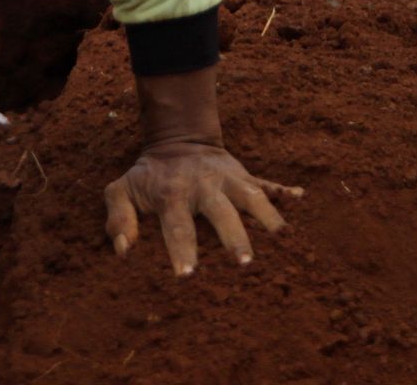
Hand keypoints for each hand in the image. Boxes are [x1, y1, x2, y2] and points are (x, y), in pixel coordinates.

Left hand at [102, 63, 297, 272]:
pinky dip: (283, 191)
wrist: (178, 141)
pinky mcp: (245, 176)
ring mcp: (228, 180)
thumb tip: (124, 250)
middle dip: (233, 237)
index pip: (177, 226)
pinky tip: (299, 197)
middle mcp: (203, 187)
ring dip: (266, 215)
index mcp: (172, 195)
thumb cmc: (149, 176)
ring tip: (282, 238)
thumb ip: (117, 218)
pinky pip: (267, 182)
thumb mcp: (122, 190)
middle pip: (221, 212)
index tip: (187, 276)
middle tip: (244, 264)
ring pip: (251, 196)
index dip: (182, 251)